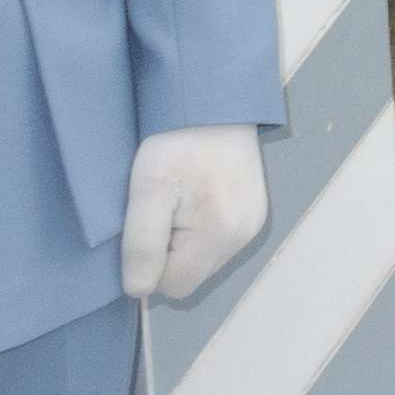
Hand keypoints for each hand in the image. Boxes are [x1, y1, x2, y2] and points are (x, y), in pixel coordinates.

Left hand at [121, 124, 268, 302]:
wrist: (214, 103)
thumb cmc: (175, 144)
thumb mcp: (146, 190)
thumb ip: (142, 244)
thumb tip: (138, 291)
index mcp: (219, 234)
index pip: (174, 286)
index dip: (151, 265)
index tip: (147, 226)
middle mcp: (244, 237)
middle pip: (193, 274)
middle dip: (169, 253)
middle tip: (161, 209)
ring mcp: (254, 225)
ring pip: (205, 260)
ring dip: (185, 242)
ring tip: (178, 201)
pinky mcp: (255, 213)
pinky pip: (219, 242)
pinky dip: (202, 230)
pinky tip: (196, 198)